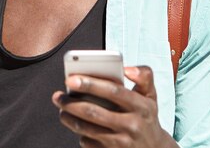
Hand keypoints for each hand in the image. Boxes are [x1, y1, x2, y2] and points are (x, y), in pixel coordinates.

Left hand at [52, 66, 177, 147]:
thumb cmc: (146, 116)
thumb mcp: (151, 95)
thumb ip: (143, 76)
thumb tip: (127, 68)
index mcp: (142, 106)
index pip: (113, 91)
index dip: (91, 84)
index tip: (71, 79)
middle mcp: (132, 125)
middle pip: (95, 112)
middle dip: (72, 103)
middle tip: (58, 96)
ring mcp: (122, 142)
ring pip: (88, 129)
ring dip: (70, 118)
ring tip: (61, 109)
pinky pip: (89, 143)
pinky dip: (79, 133)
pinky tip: (76, 124)